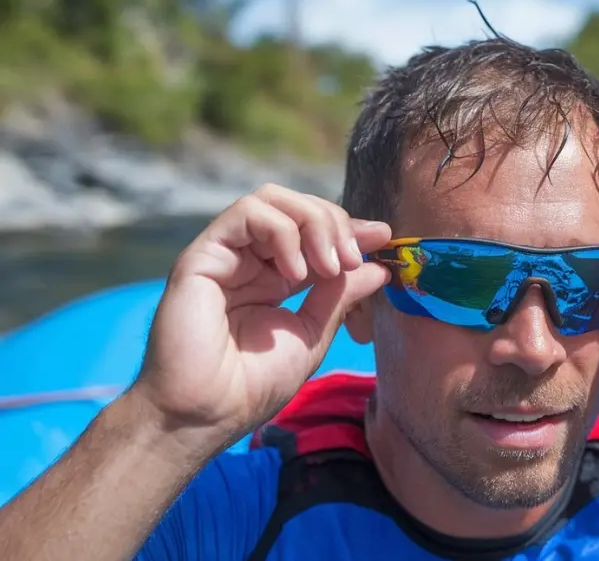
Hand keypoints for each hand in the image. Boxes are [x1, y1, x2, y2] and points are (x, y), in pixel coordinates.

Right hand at [127, 184, 391, 453]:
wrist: (207, 413)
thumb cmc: (252, 384)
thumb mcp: (312, 333)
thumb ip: (340, 296)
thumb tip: (378, 266)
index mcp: (275, 276)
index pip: (314, 230)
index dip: (350, 228)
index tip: (383, 237)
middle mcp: (249, 259)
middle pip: (297, 206)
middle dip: (335, 223)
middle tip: (351, 259)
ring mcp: (225, 254)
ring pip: (273, 199)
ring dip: (313, 223)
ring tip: (329, 266)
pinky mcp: (203, 255)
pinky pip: (247, 213)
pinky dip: (283, 232)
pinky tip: (295, 273)